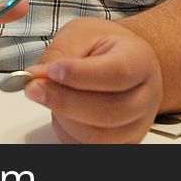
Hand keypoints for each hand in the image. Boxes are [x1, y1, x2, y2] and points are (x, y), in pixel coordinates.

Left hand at [23, 18, 161, 142]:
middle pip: (110, 111)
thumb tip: (37, 76)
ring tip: (48, 96)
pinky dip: (67, 131)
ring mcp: (137, 124)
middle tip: (34, 87)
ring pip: (98, 136)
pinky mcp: (122, 143)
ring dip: (63, 118)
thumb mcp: (82, 33)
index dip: (81, 75)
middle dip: (64, 101)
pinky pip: (89, 147)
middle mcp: (146, 95)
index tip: (52, 70)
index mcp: (140, 59)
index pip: (117, 72)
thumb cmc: (104, 46)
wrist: (122, 60)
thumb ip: (60, 54)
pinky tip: (60, 111)